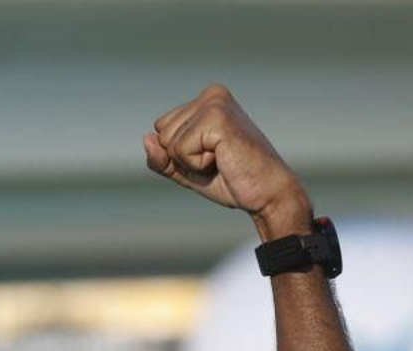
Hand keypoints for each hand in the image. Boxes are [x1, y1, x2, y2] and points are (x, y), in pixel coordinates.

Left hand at [143, 85, 310, 237]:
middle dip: (182, 158)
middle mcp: (212, 94)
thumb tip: (146, 137)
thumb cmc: (230, 179)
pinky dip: (196, 165)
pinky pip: (179, 150)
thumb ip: (160, 156)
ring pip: (168, 142)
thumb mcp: (185, 169)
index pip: (161, 129)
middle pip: (161, 133)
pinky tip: (223, 159)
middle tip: (217, 161)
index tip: (210, 157)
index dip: (178, 154)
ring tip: (221, 159)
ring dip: (190, 162)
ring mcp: (215, 102)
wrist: (266, 194)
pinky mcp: (217, 117)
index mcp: (206, 100)